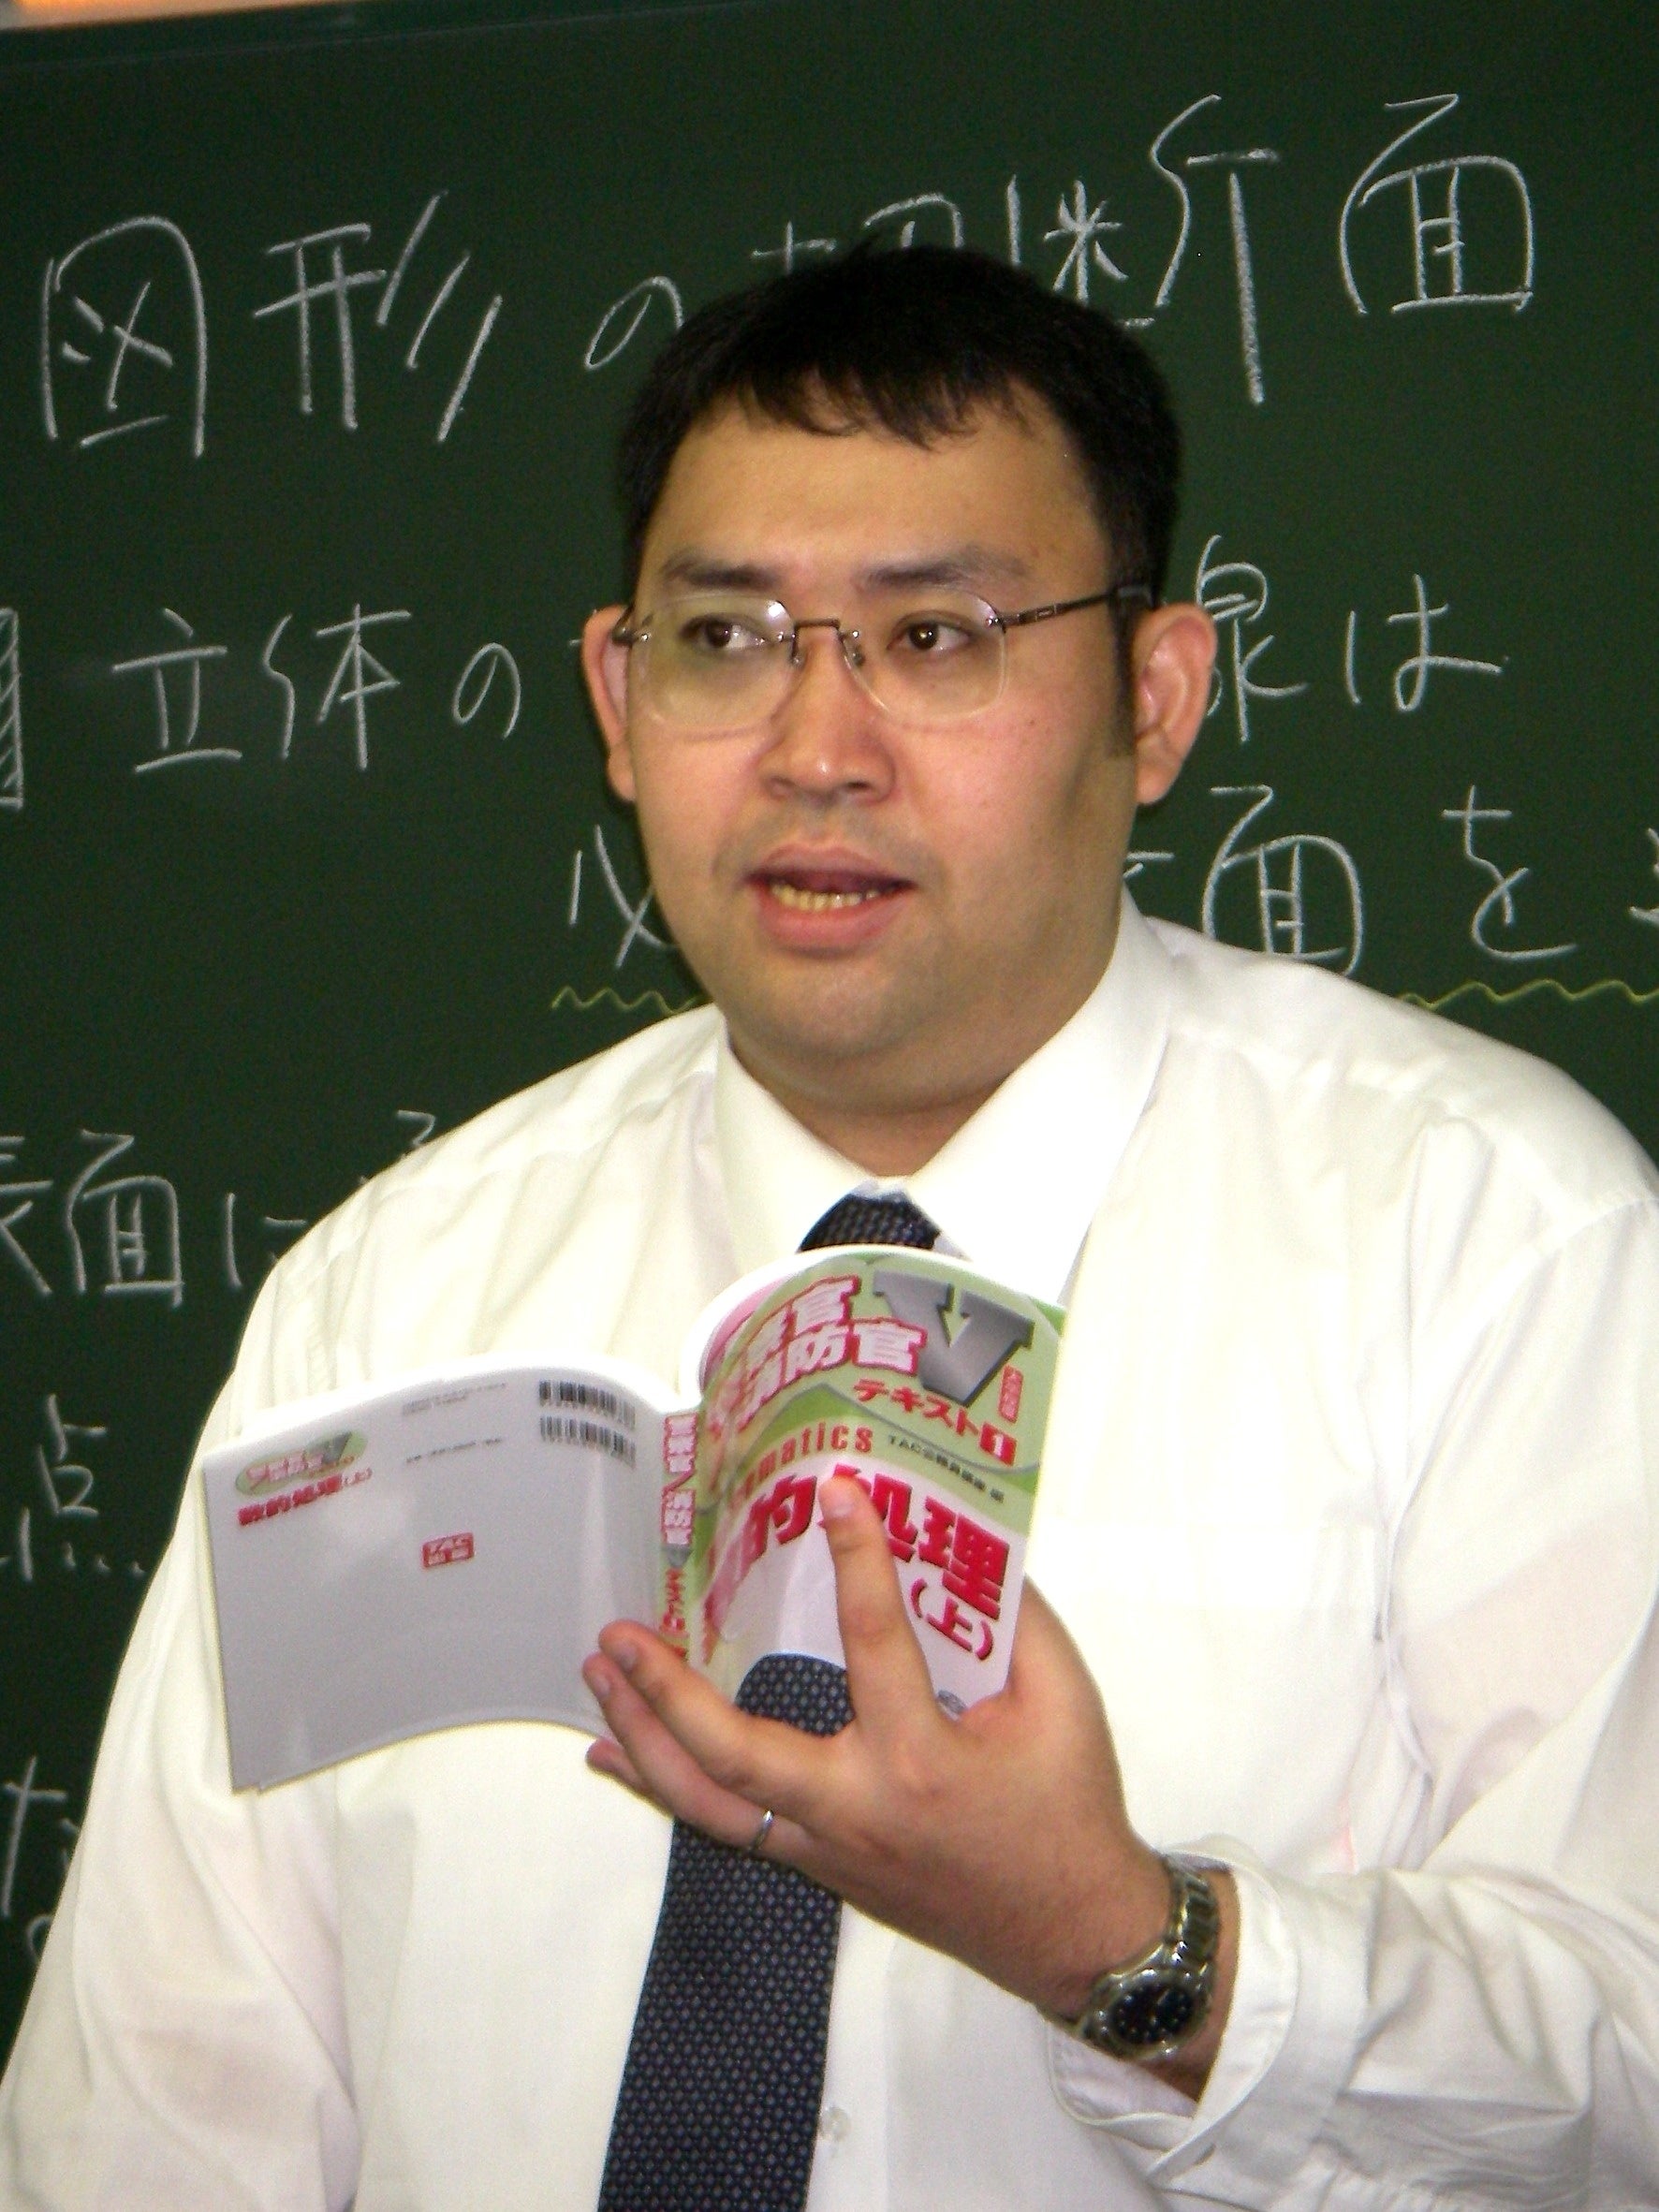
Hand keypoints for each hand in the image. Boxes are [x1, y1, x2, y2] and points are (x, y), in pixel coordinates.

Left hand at [582, 1475, 1234, 2080]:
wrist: (1070, 1932)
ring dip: (644, 1737)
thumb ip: (1017, 1618)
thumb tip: (964, 1540)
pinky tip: (614, 1754)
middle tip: (622, 1633)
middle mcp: (855, 1808)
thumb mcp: (1065, 1701)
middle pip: (734, 1756)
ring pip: (708, 1803)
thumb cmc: (1068, 1809)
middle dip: (667, 1694)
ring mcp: (826, 1845)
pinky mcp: (817, 1864)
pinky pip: (725, 1825)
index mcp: (921, 1757)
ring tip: (600, 1673)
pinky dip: (663, 1787)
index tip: (833, 1489)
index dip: (857, 1557)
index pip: (875, 1641)